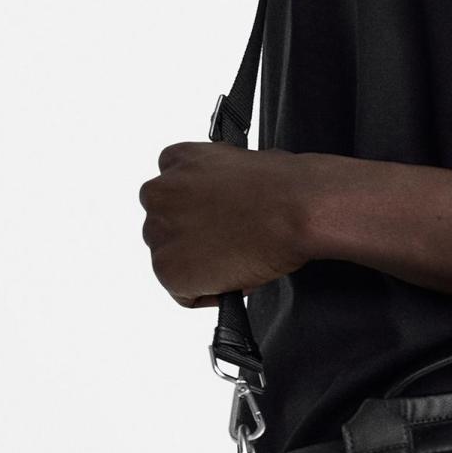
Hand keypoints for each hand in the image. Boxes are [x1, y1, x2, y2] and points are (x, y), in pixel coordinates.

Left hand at [138, 141, 315, 307]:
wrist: (292, 210)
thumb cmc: (282, 184)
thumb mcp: (238, 161)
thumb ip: (214, 180)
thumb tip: (221, 201)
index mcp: (175, 159)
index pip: (171, 191)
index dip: (197, 210)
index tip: (218, 219)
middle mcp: (158, 192)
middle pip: (165, 227)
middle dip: (192, 238)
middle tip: (230, 243)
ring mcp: (158, 232)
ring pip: (172, 260)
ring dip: (200, 265)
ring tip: (238, 259)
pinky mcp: (167, 269)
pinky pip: (184, 293)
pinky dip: (210, 292)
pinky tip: (237, 276)